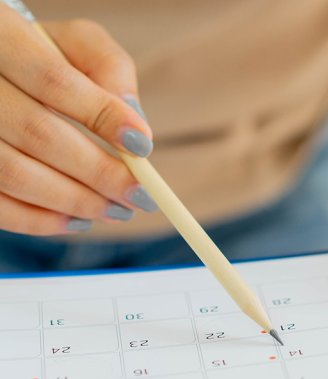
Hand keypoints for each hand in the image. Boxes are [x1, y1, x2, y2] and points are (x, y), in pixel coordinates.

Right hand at [0, 9, 155, 235]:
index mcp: (3, 39)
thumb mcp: (79, 45)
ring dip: (75, 201)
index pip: (54, 82)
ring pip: (14, 174)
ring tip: (118, 210)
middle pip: (37, 134)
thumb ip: (110, 69)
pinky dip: (41, 220)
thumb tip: (135, 122)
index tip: (144, 147)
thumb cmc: (46, 55)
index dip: (103, 117)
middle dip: (99, 172)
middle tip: (141, 195)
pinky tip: (80, 220)